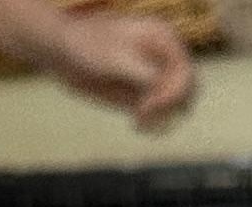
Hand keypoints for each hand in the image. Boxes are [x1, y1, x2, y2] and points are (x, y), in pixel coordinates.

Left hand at [43, 10, 194, 124]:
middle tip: (144, 113)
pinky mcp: (147, 94)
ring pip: (179, 105)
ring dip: (164, 118)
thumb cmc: (86, 46)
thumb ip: (144, 74)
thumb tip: (163, 91)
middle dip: (170, 106)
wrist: (63, 54)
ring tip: (139, 120)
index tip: (148, 105)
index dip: (173, 93)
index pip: (186, 72)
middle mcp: (165, 56)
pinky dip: (155, 124)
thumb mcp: (117, 58)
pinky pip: (164, 115)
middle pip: (189, 90)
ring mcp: (157, 76)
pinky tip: (137, 124)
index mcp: (163, 38)